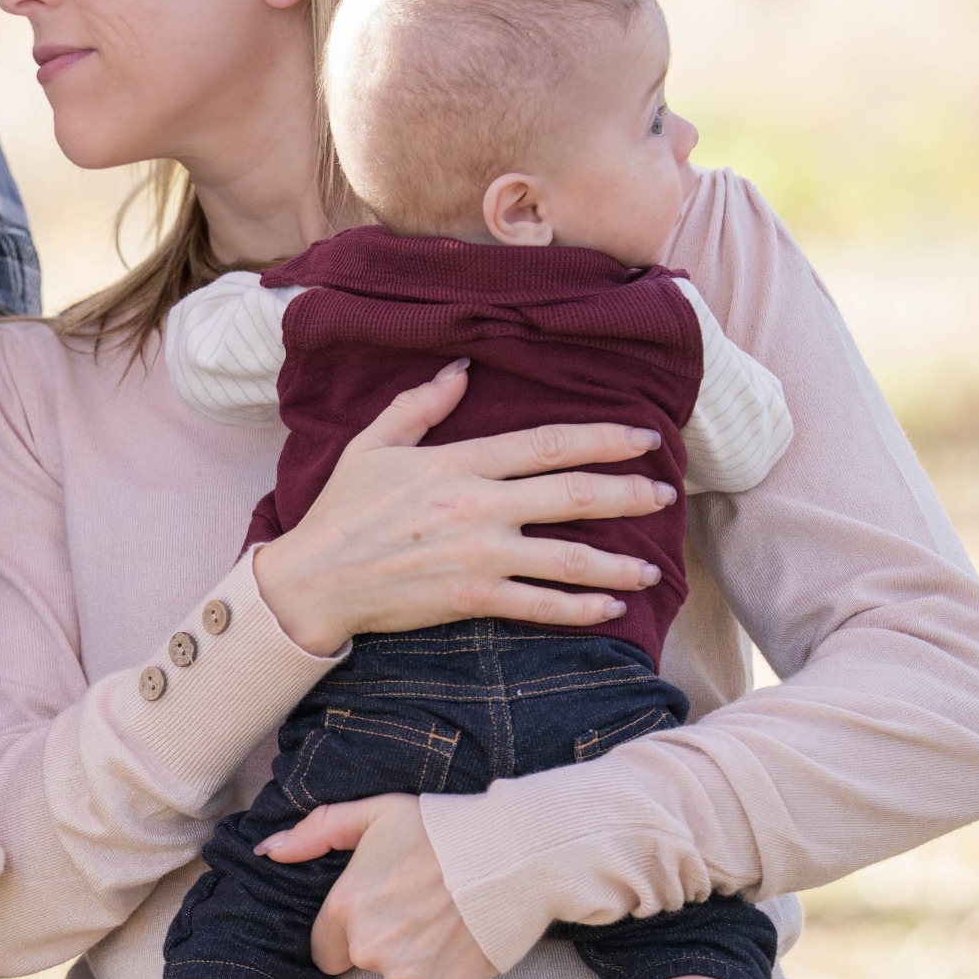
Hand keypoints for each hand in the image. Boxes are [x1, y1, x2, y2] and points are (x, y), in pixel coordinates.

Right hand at [251, 360, 676, 656]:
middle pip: (572, 494)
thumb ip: (419, 406)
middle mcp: (477, 506)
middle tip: (664, 493)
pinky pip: (541, 605)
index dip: (602, 439)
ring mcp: (479, 555)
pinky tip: (610, 606)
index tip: (642, 439)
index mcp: (457, 462)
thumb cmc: (341, 510)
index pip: (546, 444)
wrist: (315, 579)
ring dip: (618, 562)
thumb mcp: (371, 445)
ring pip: (569, 557)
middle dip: (627, 493)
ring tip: (649, 566)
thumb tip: (461, 370)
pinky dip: (581, 608)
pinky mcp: (473, 598)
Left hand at [259, 794, 494, 978]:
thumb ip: (315, 833)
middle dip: (379, 939)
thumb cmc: (436, 829)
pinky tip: (458, 935)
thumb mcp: (371, 815)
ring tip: (439, 917)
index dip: (345, 929)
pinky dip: (443, 969)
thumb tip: (267, 850)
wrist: (508, 856)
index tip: (374, 907)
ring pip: (396, 977)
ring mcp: (409, 975)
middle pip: (361, 960)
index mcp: (344, 910)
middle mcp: (369, 950)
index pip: (322, 949)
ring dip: (411, 956)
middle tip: (412, 904)